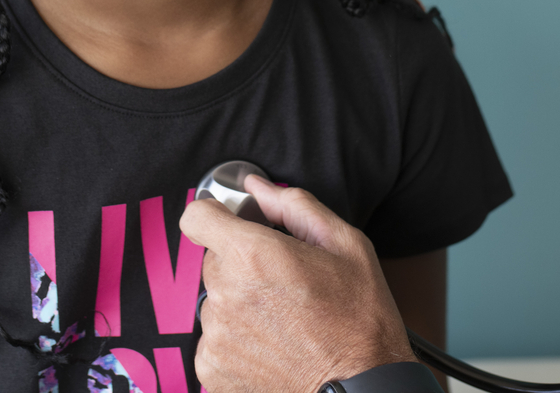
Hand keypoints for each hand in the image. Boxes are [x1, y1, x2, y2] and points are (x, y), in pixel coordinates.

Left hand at [179, 175, 415, 392]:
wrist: (363, 391)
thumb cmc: (360, 319)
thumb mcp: (345, 246)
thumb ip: (294, 206)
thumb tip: (257, 187)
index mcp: (252, 255)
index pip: (196, 217)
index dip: (215, 216)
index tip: (233, 226)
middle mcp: (225, 294)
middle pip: (212, 260)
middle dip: (240, 264)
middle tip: (281, 282)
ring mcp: (216, 336)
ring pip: (215, 301)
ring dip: (238, 303)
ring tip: (282, 320)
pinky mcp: (212, 370)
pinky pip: (213, 340)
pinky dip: (236, 341)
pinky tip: (273, 346)